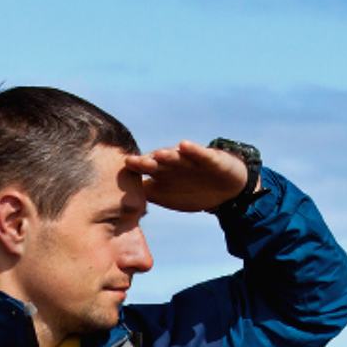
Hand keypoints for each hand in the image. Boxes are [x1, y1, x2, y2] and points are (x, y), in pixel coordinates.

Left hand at [127, 140, 253, 212]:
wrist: (227, 188)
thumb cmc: (193, 192)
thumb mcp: (169, 197)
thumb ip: (149, 194)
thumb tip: (123, 201)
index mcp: (161, 172)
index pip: (143, 169)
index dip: (133, 169)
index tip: (120, 171)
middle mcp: (172, 163)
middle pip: (157, 162)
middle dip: (146, 162)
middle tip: (133, 162)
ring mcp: (190, 159)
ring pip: (176, 157)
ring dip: (167, 155)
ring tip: (158, 155)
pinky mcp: (209, 157)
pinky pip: (200, 153)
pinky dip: (193, 150)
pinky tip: (185, 146)